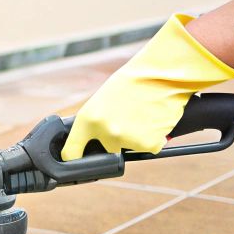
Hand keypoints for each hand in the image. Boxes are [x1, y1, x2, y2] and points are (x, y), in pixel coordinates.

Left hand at [61, 14, 233, 159]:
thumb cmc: (134, 81)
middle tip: (127, 119)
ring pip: (129, 147)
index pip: (71, 151)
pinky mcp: (148, 144)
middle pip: (107, 150)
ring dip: (137, 136)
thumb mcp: (103, 100)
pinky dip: (155, 137)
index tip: (76, 159)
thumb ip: (96, 121)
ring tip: (143, 114)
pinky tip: (154, 119)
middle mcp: (105, 132)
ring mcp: (126, 139)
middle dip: (115, 139)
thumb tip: (93, 139)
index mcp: (88, 119)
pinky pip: (150, 146)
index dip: (74, 157)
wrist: (162, 73)